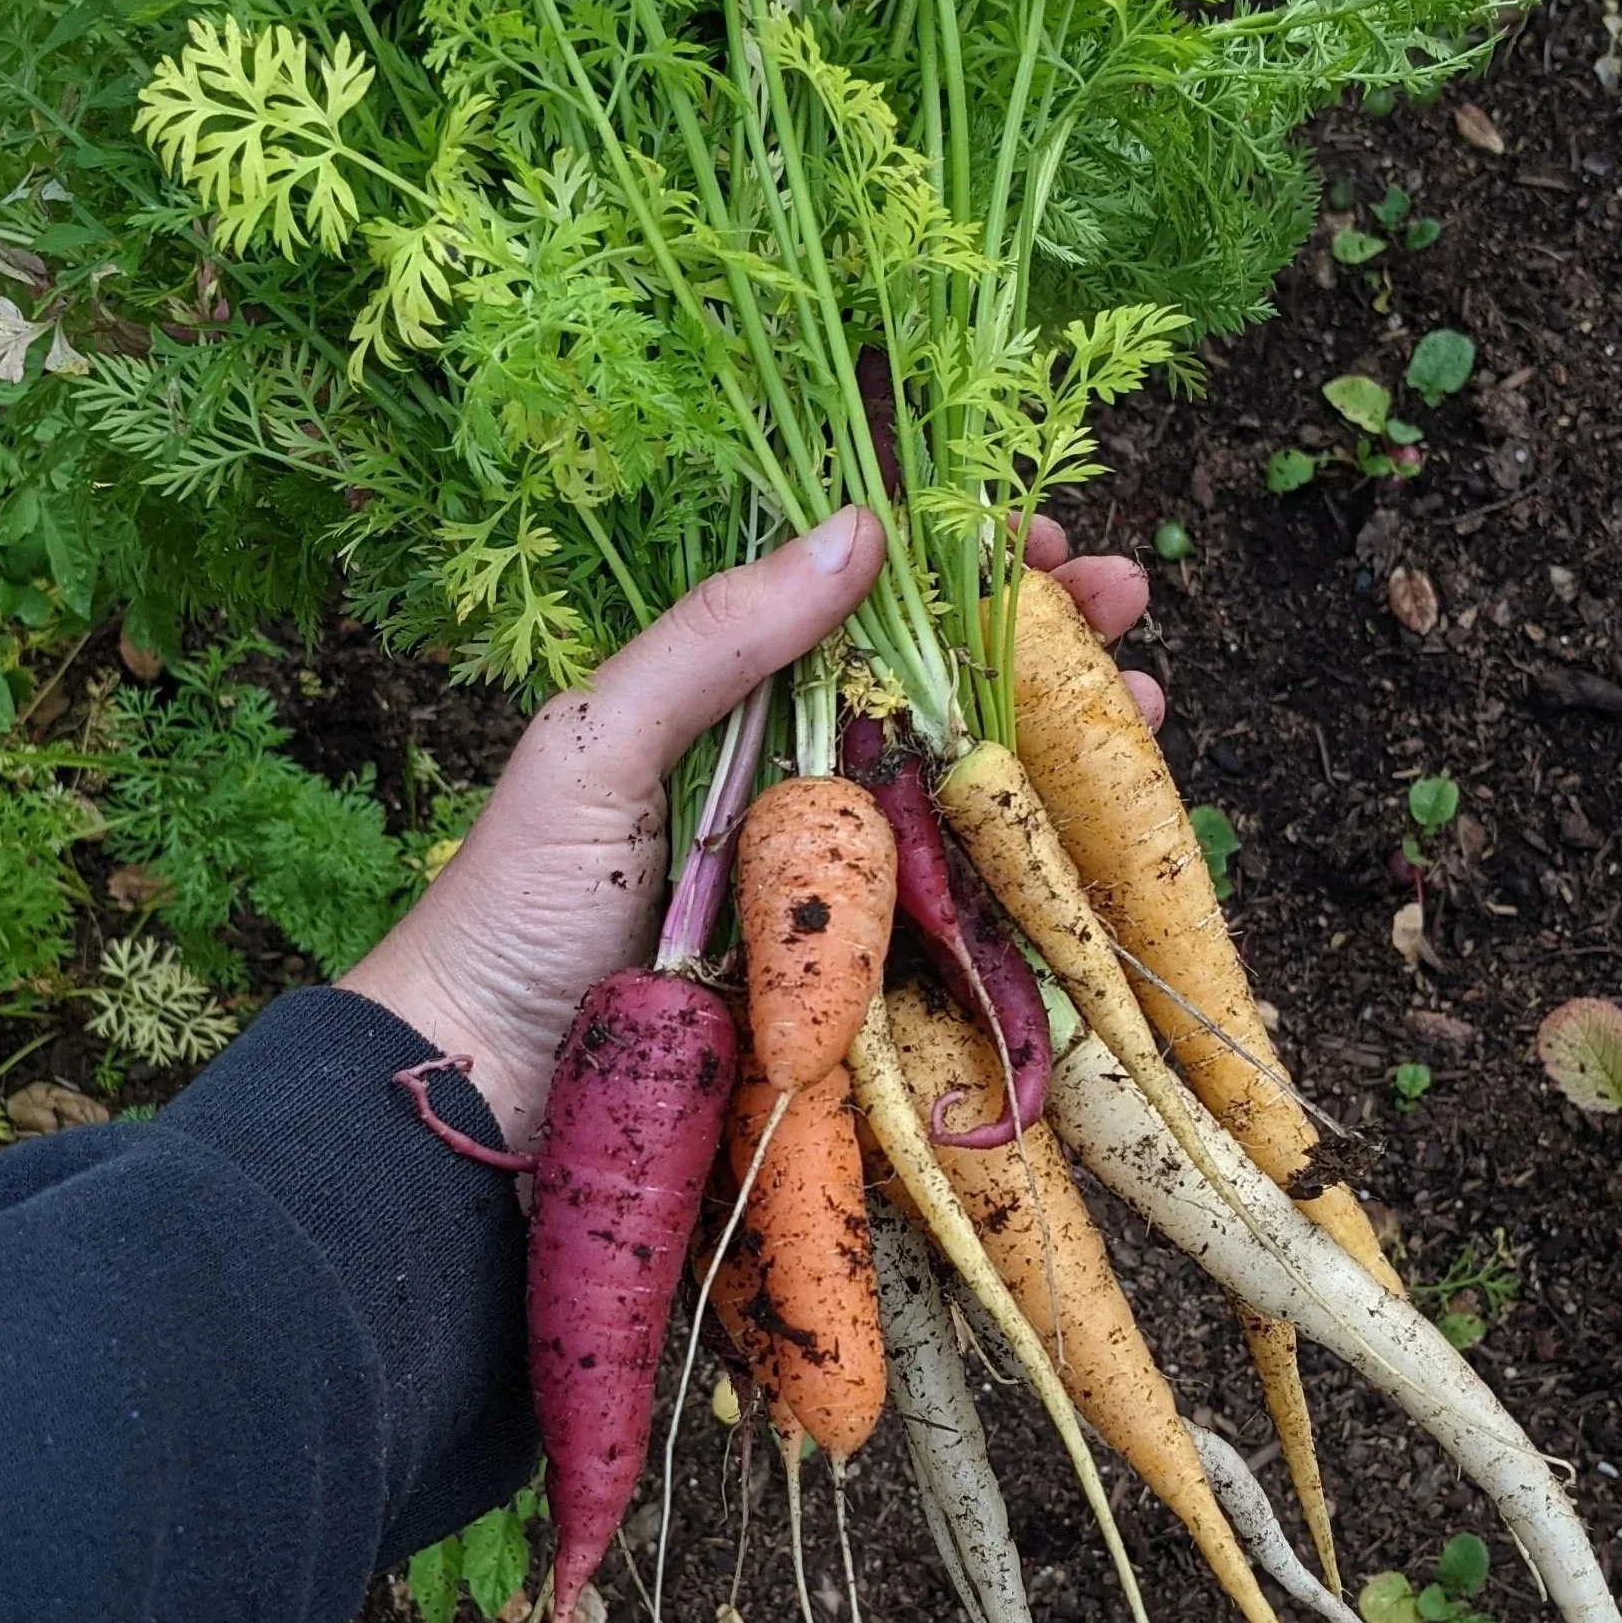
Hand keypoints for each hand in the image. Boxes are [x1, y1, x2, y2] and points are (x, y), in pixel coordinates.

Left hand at [340, 509, 1162, 1151]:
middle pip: (948, 695)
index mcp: (737, 711)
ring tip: (1139, 700)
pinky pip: (972, 925)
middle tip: (1125, 597)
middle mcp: (803, 788)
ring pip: (980, 801)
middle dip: (1048, 640)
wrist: (482, 1095)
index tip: (1038, 535)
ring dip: (1073, 745)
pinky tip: (1106, 838)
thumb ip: (717, 639)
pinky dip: (1048, 881)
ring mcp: (842, 888)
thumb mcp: (598, 740)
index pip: (868, 614)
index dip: (959, 569)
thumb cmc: (516, 904)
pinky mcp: (868, 988)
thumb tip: (859, 527)